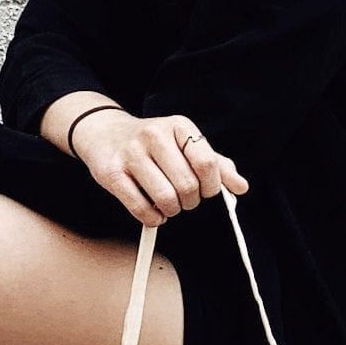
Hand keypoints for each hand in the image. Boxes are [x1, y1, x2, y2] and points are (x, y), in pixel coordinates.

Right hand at [72, 110, 248, 226]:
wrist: (105, 133)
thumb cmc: (152, 144)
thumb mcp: (185, 145)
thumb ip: (215, 165)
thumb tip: (241, 187)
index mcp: (178, 126)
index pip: (207, 163)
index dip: (212, 186)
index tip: (207, 191)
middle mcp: (154, 135)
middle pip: (188, 185)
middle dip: (191, 201)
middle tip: (185, 200)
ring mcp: (131, 154)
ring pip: (166, 199)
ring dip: (172, 211)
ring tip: (169, 205)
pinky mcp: (111, 174)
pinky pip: (141, 209)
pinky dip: (153, 218)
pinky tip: (154, 211)